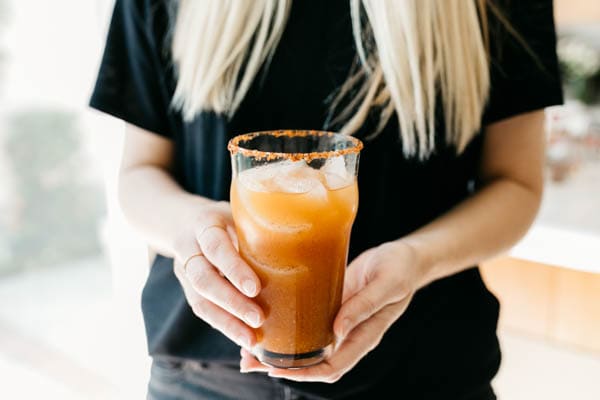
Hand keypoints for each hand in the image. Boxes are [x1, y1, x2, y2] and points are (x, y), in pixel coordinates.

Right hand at [172, 201, 263, 349]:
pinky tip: (244, 338)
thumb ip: (262, 229)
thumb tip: (306, 250)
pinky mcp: (187, 289)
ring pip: (199, 301)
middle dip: (231, 302)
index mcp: (205, 222)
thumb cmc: (229, 218)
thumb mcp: (242, 214)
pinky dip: (224, 326)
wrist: (185, 221)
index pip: (216, 246)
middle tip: (258, 318)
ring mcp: (183, 270)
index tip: (255, 288)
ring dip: (227, 322)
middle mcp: (188, 247)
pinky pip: (203, 311)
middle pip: (203, 279)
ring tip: (251, 340)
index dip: (233, 269)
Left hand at [240, 241, 420, 382]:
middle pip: (313, 362)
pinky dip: (288, 327)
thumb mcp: (386, 284)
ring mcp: (339, 321)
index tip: (276, 370)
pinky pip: (308, 323)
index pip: (332, 366)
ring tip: (248, 347)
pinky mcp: (331, 306)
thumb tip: (337, 332)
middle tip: (250, 362)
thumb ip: (363, 306)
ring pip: (307, 346)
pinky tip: (268, 318)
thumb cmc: (399, 268)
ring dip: (279, 350)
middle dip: (282, 366)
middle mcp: (348, 334)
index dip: (304, 373)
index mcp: (364, 335)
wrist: (404, 256)